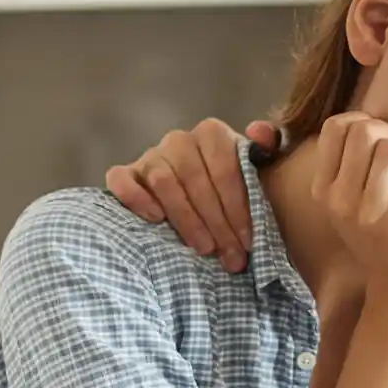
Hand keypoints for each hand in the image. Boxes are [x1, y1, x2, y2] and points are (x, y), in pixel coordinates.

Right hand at [104, 117, 279, 271]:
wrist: (198, 196)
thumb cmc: (231, 187)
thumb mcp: (257, 168)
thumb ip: (266, 147)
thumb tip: (258, 131)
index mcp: (212, 134)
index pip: (223, 168)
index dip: (237, 206)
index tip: (248, 240)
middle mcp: (178, 140)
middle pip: (195, 178)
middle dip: (216, 221)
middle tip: (231, 256)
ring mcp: (150, 156)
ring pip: (163, 181)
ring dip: (185, 217)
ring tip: (203, 248)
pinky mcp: (125, 174)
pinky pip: (121, 180)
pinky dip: (135, 197)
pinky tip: (155, 218)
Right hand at [306, 113, 387, 299]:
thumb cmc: (384, 232)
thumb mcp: (351, 199)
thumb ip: (351, 161)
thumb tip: (367, 119)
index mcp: (323, 190)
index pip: (335, 126)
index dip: (363, 122)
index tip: (377, 145)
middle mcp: (339, 202)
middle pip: (364, 130)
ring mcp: (369, 214)